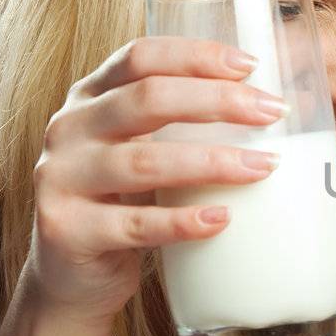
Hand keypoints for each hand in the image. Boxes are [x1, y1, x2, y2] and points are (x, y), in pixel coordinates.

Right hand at [26, 37, 287, 320]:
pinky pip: (136, 224)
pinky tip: (222, 219)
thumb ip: (184, 126)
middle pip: (147, 99)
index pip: (140, 57)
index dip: (196, 56)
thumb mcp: (142, 151)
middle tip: (272, 112)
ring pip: (145, 161)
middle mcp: (68, 129)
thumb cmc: (122, 204)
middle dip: (218, 101)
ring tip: (263, 166)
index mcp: (88, 97)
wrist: (72, 279)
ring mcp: (61, 178)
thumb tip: (274, 108)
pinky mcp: (67, 229)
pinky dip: (184, 221)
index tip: (250, 65)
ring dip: (212, 162)